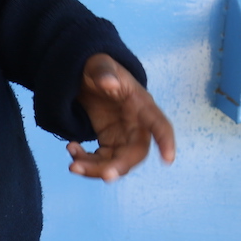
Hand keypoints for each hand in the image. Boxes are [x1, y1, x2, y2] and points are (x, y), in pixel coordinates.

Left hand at [69, 54, 175, 182]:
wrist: (85, 75)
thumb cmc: (97, 68)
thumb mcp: (99, 64)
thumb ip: (104, 72)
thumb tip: (110, 83)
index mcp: (141, 104)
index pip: (159, 124)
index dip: (165, 141)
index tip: (168, 160)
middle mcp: (136, 124)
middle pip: (135, 152)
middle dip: (121, 166)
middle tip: (104, 176)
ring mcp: (122, 135)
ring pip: (116, 162)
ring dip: (97, 169)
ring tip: (73, 166)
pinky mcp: (108, 142)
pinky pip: (101, 160)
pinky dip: (86, 162)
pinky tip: (71, 149)